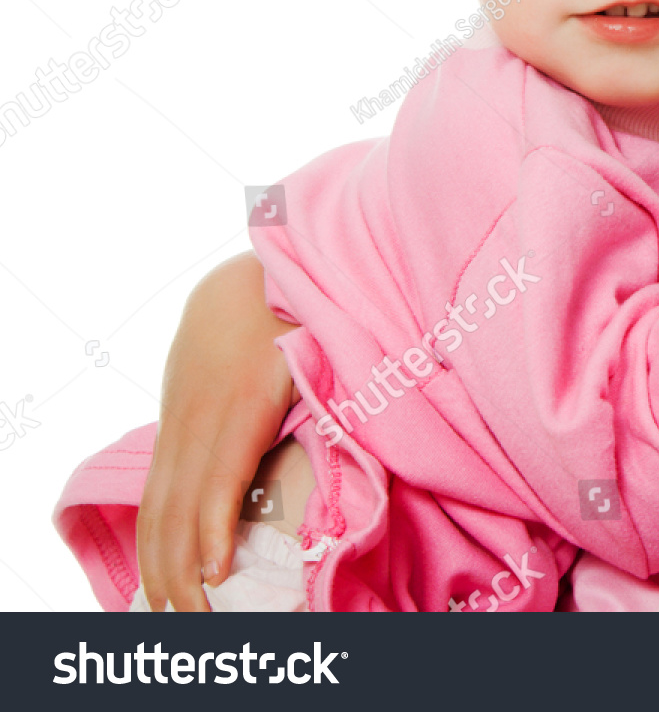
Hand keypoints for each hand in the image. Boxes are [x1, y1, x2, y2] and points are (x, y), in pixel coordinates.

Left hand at [136, 251, 298, 611]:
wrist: (274, 260)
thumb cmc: (267, 316)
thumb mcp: (240, 373)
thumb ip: (238, 419)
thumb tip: (254, 465)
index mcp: (187, 421)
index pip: (158, 508)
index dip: (155, 561)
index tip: (164, 603)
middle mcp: (187, 423)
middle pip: (161, 519)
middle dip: (165, 581)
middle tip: (177, 627)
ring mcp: (211, 414)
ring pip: (182, 509)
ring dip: (185, 572)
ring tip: (192, 616)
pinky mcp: (242, 404)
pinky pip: (219, 481)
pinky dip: (210, 530)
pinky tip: (212, 568)